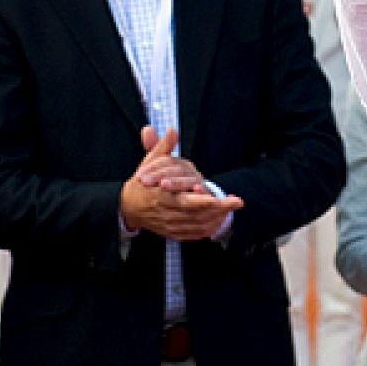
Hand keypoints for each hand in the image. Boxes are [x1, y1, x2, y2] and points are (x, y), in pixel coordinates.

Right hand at [120, 127, 242, 241]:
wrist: (129, 207)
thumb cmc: (143, 182)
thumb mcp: (150, 162)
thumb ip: (163, 147)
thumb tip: (172, 131)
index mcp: (161, 195)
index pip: (185, 200)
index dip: (202, 200)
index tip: (218, 197)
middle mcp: (166, 213)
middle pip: (196, 214)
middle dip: (218, 209)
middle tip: (237, 202)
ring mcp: (170, 225)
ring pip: (197, 225)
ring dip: (216, 218)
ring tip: (232, 208)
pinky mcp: (172, 233)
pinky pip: (193, 234)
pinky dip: (207, 229)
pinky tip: (219, 221)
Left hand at [135, 130, 205, 195]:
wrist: (195, 197)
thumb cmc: (174, 183)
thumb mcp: (162, 170)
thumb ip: (155, 151)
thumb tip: (146, 128)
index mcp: (178, 162)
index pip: (165, 160)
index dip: (151, 167)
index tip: (139, 175)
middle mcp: (189, 170)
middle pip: (175, 169)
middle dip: (159, 175)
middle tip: (145, 181)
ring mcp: (198, 181)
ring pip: (187, 180)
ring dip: (176, 182)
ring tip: (163, 185)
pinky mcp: (207, 193)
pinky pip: (205, 191)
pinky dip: (202, 190)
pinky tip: (196, 190)